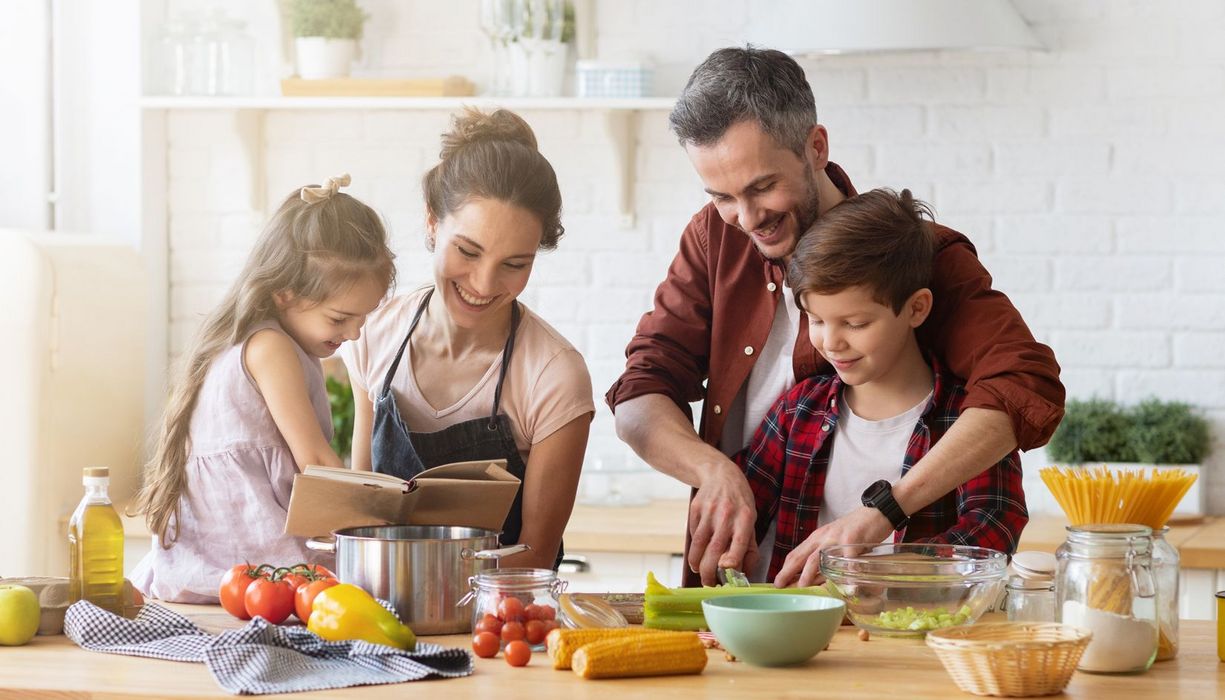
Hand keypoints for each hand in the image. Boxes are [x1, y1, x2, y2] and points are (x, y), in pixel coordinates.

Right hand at [687, 460, 758, 585]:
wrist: (720, 474)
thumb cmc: (739, 503)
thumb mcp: (751, 520)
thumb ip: (749, 547)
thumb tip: (744, 573)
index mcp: (745, 518)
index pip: (739, 543)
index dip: (732, 560)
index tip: (726, 573)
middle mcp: (727, 514)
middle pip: (714, 548)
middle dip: (709, 571)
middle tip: (709, 583)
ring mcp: (709, 511)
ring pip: (698, 544)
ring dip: (696, 563)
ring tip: (699, 571)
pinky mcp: (695, 509)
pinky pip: (692, 533)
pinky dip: (693, 547)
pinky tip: (697, 552)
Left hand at [773, 506, 892, 587]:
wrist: (876, 512)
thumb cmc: (855, 530)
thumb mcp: (835, 541)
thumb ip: (826, 557)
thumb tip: (816, 580)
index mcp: (817, 538)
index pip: (796, 554)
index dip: (785, 568)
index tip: (777, 582)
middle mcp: (823, 538)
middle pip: (802, 556)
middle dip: (788, 572)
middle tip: (780, 585)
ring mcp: (837, 538)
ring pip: (818, 557)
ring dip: (809, 574)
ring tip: (803, 586)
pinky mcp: (852, 539)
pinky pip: (847, 559)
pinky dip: (846, 574)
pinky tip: (845, 585)